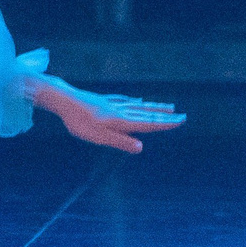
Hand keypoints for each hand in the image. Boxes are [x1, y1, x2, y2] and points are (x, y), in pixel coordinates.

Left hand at [33, 80, 184, 152]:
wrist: (63, 100)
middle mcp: (120, 111)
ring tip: (168, 106)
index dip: (164, 123)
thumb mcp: (98, 136)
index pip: (147, 123)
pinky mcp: (104, 100)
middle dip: (164, 116)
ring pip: (138, 106)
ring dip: (154, 107)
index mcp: (121, 121)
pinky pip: (126, 101)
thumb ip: (119, 142)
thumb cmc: (79, 122)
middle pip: (146, 114)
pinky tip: (139, 100)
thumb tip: (141, 147)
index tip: (180, 121)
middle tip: (182, 115)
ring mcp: (113, 104)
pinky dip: (137, 102)